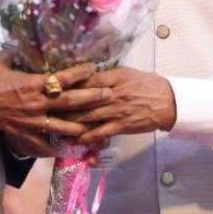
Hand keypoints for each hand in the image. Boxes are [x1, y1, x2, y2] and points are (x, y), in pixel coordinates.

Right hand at [0, 52, 111, 144]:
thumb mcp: (2, 59)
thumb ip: (18, 52)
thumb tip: (28, 42)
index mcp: (33, 83)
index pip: (63, 77)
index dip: (81, 73)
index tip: (94, 67)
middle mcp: (36, 103)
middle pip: (70, 103)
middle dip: (91, 99)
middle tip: (108, 95)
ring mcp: (30, 121)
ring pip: (61, 126)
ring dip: (80, 126)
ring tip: (96, 125)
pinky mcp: (21, 133)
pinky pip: (41, 144)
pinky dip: (54, 148)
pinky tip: (65, 149)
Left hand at [60, 66, 175, 145]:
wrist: (167, 101)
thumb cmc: (147, 85)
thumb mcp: (127, 73)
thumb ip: (107, 76)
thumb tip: (87, 75)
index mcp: (114, 78)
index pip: (86, 79)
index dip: (68, 82)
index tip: (51, 85)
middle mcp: (112, 94)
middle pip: (82, 99)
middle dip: (62, 104)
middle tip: (44, 108)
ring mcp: (116, 111)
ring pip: (87, 117)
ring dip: (69, 122)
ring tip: (52, 125)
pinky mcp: (121, 125)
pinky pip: (100, 133)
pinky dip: (86, 137)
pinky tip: (73, 139)